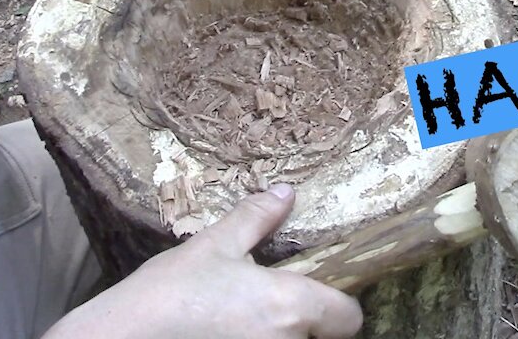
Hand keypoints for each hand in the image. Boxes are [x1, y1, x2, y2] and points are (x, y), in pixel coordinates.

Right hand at [44, 184, 362, 338]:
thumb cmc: (169, 292)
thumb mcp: (213, 246)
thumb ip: (256, 219)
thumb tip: (285, 192)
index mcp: (291, 305)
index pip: (349, 318)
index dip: (339, 306)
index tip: (320, 294)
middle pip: (321, 337)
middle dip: (305, 322)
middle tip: (271, 303)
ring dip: (277, 334)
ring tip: (241, 318)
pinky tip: (225, 333)